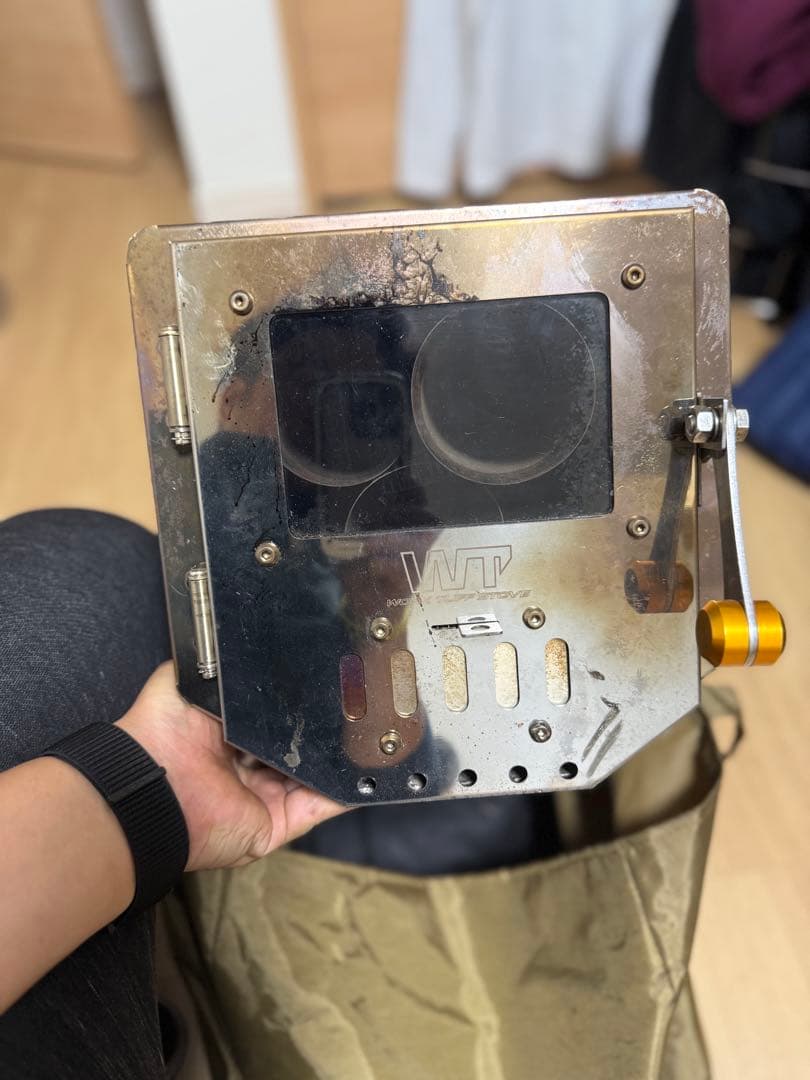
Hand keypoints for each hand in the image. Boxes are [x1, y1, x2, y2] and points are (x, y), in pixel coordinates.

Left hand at [118, 663, 345, 870]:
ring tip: (365, 730)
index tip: (320, 684)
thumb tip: (238, 642)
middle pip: (294, 749)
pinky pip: (319, 807)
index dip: (292, 707)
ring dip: (337, 758)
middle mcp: (245, 769)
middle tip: (347, 705)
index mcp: (225, 737)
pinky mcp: (276, 823)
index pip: (269, 721)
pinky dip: (344, 790)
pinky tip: (365, 767)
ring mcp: (262, 797)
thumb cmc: (160, 733)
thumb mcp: (188, 681)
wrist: (154, 784)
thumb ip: (218, 668)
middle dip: (318, 731)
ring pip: (313, 777)